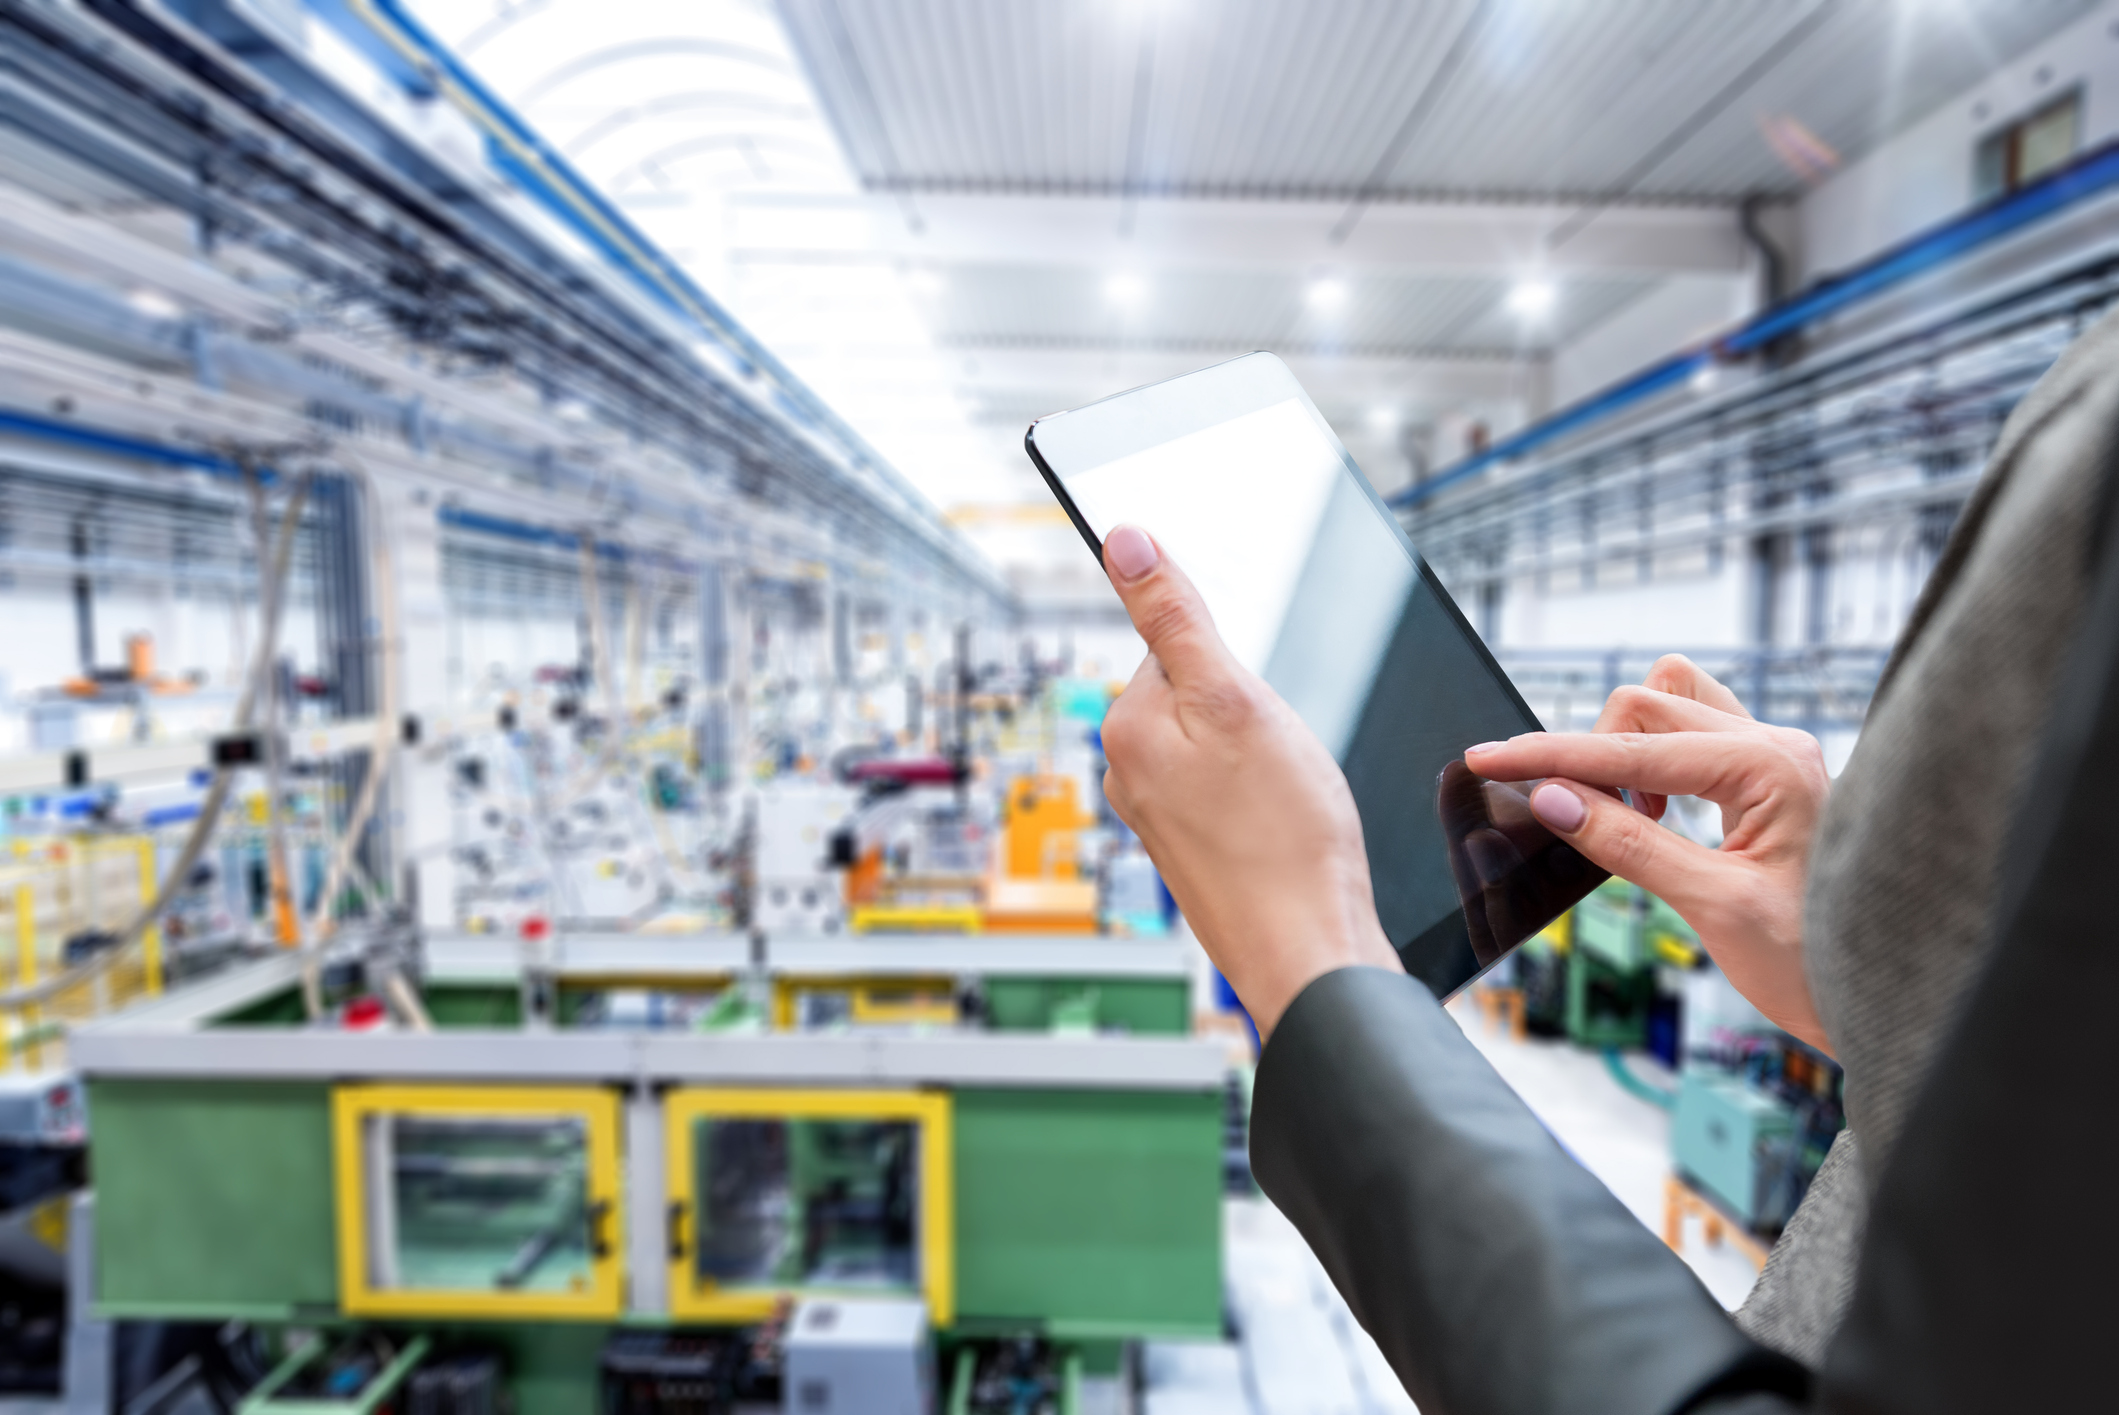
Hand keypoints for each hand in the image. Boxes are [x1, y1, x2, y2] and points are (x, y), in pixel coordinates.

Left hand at [1098, 526, 1401, 1036]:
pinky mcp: (1194, 847)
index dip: (1237, 662)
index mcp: (1125, 727)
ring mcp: (1159, 814)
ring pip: (1223, 741)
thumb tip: (1124, 541)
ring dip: (1265, 754)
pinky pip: (1233, 788)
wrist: (1310, 953)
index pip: (1178, 642)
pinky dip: (1267, 795)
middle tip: (1281, 759)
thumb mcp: (1235, 701)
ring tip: (1288, 797)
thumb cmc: (1285, 838)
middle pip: (1201, 690)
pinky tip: (1287, 824)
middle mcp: (1128, 770)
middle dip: (1252, 709)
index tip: (1263, 705)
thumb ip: (1177, 617)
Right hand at [1464, 655, 1833, 1053]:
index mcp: (1770, 766)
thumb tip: (1553, 799)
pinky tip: (1654, 815)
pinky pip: (1693, 735)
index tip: (1486, 758)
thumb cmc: (1817, 960)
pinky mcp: (1768, 776)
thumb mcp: (1713, 908)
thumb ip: (1628, 845)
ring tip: (1629, 817)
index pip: (1632, 749)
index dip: (1550, 755)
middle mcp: (1776, 744)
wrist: (1888, 992)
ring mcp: (1775, 755)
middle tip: (1578, 820)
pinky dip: (1654, 761)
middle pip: (1646, 705)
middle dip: (1592, 754)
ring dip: (1628, 747)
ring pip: (1671, 703)